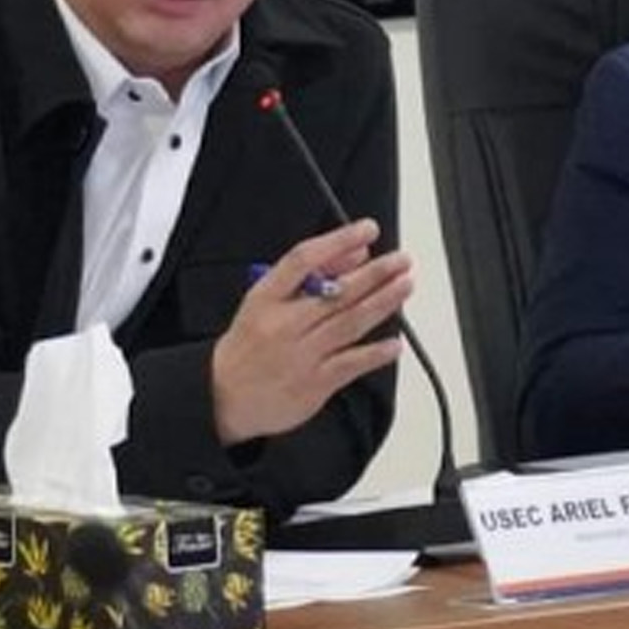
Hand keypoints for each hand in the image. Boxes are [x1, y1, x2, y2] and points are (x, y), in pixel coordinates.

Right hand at [210, 219, 411, 444]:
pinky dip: (375, 353)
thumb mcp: (264, 302)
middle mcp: (284, 325)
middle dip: (374, 273)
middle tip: (400, 261)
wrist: (224, 397)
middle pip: (335, 293)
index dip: (338, 241)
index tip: (365, 231)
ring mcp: (301, 355)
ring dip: (382, 303)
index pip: (303, 260)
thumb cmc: (249, 346)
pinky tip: (394, 343)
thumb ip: (308, 277)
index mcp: (266, 298)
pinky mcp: (314, 384)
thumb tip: (353, 255)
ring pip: (348, 324)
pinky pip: (350, 364)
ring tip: (404, 286)